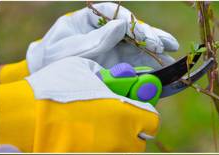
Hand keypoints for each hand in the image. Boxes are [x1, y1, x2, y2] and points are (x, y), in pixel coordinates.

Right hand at [0, 56, 158, 151]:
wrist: (25, 115)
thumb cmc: (54, 87)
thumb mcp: (84, 68)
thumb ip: (107, 75)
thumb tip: (114, 79)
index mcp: (126, 114)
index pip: (152, 122)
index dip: (143, 114)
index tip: (132, 109)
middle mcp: (118, 140)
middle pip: (138, 142)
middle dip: (129, 131)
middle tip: (110, 120)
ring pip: (116, 152)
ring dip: (111, 142)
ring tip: (91, 130)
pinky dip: (92, 151)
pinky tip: (76, 138)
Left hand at [26, 2, 178, 72]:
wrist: (46, 77)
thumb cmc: (51, 59)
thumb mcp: (66, 50)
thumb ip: (92, 40)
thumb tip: (121, 25)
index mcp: (90, 18)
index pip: (114, 14)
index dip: (130, 23)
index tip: (140, 35)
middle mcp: (105, 30)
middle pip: (132, 29)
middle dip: (149, 37)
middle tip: (165, 45)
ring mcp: (113, 46)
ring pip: (138, 46)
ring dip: (156, 52)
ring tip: (172, 58)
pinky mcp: (117, 63)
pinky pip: (136, 63)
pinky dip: (149, 68)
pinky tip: (164, 72)